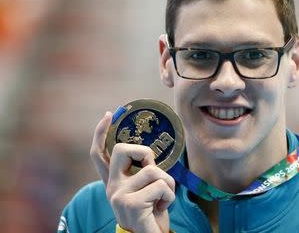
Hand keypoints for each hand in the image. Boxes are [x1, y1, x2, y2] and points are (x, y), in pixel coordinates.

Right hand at [90, 112, 175, 232]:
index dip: (101, 133)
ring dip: (167, 183)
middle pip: (122, 150)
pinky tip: (162, 207)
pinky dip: (170, 196)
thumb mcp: (145, 191)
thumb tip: (149, 157)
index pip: (99, 154)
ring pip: (152, 170)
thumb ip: (142, 174)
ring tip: (163, 198)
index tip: (109, 114)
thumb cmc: (150, 214)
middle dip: (144, 153)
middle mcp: (111, 187)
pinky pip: (161, 186)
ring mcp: (118, 194)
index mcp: (114, 182)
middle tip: (153, 169)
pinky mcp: (130, 203)